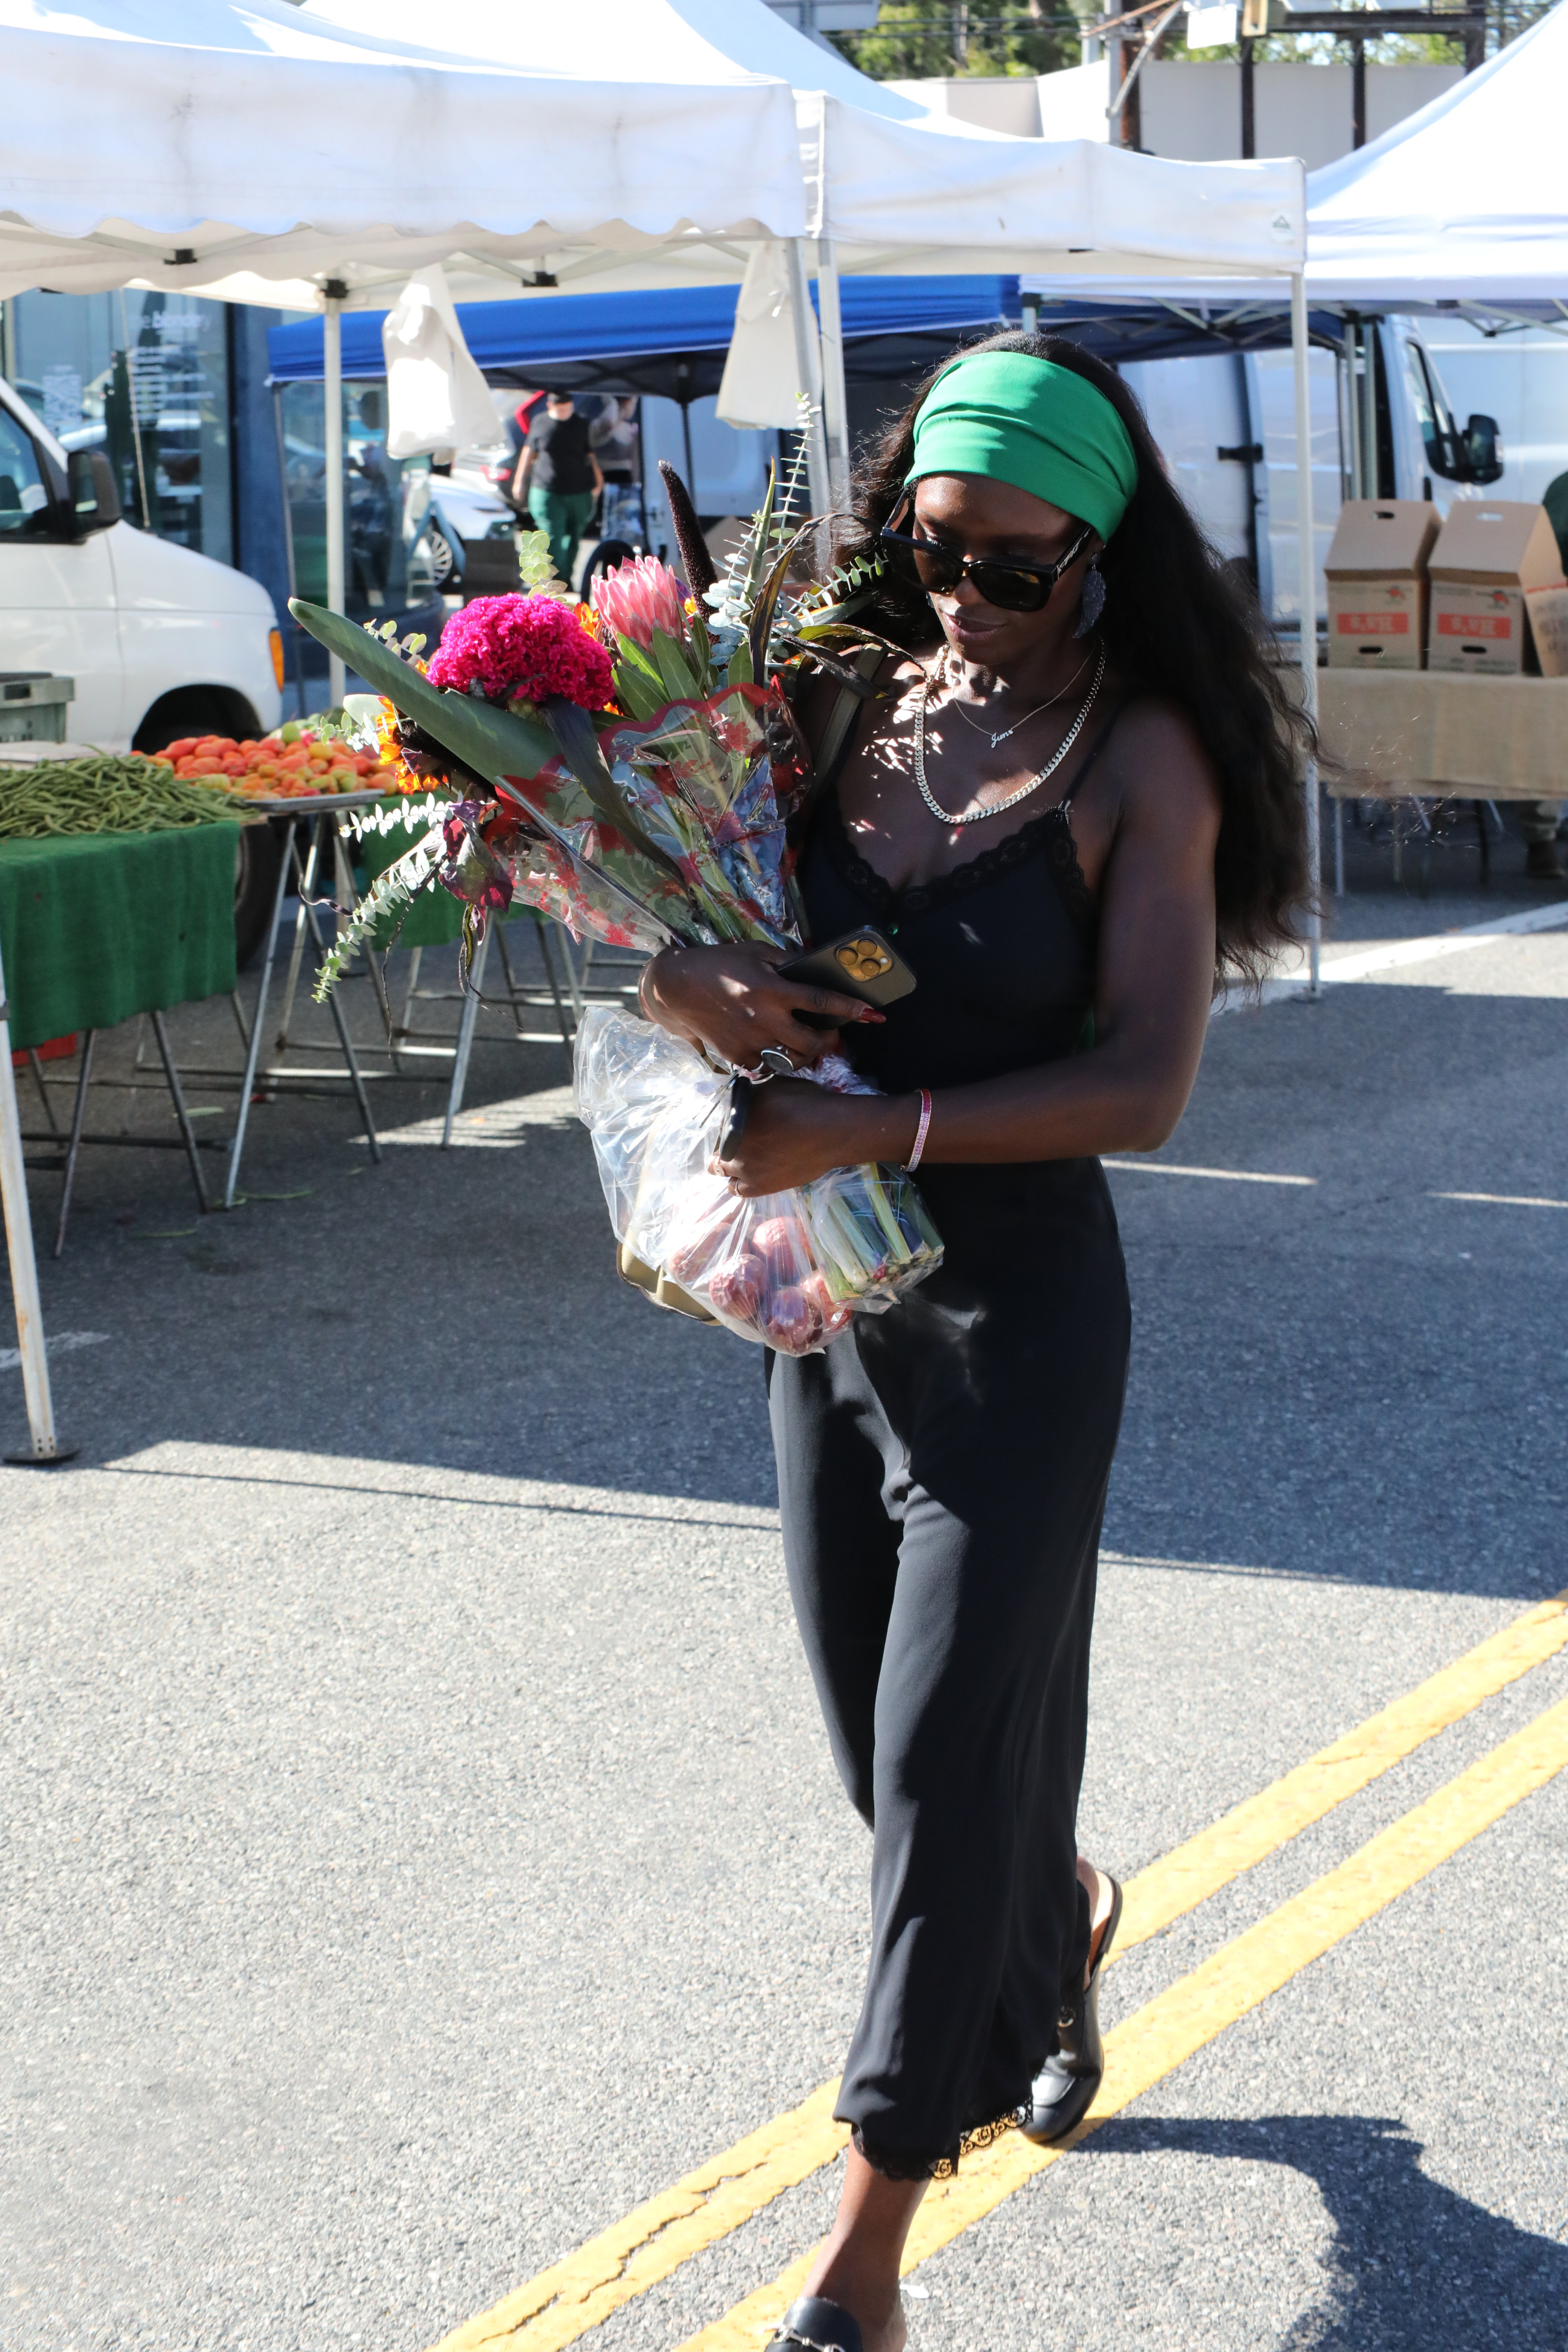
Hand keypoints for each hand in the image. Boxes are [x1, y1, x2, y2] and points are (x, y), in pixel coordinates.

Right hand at [640, 941, 880, 1071]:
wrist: (676, 988)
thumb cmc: (719, 964)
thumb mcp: (756, 952)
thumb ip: (788, 962)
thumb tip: (815, 970)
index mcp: (773, 989)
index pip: (822, 1001)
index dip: (850, 1009)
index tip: (872, 1014)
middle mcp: (765, 1019)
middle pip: (813, 1042)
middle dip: (829, 1042)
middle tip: (830, 1035)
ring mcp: (750, 1041)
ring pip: (792, 1060)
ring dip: (805, 1055)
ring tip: (803, 1044)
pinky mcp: (736, 1057)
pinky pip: (766, 1066)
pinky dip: (774, 1060)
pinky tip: (772, 1048)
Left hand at [711, 1079, 920, 1197]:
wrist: (831, 1132)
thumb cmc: (807, 1103)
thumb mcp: (775, 1085)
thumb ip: (753, 1093)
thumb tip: (745, 1095)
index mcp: (733, 1115)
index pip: (717, 1123)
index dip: (727, 1124)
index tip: (739, 1124)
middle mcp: (732, 1142)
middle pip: (717, 1147)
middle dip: (725, 1144)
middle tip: (744, 1141)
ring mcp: (743, 1167)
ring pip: (721, 1169)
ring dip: (729, 1164)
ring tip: (746, 1160)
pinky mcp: (757, 1186)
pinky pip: (737, 1189)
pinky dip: (739, 1182)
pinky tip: (749, 1176)